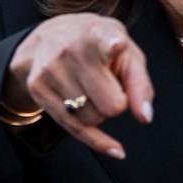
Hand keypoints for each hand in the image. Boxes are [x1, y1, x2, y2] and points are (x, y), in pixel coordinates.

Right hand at [4, 14, 154, 158]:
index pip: (106, 42)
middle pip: (110, 105)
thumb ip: (140, 84)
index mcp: (97, 33)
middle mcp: (71, 49)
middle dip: (116, 104)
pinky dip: (96, 139)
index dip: (112, 46)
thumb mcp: (127, 54)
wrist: (51, 37)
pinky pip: (73, 128)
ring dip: (99, 113)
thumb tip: (144, 117)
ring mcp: (51, 69)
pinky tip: (114, 148)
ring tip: (92, 91)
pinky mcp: (37, 88)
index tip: (116, 45)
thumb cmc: (99, 47)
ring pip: (91, 118)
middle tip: (110, 87)